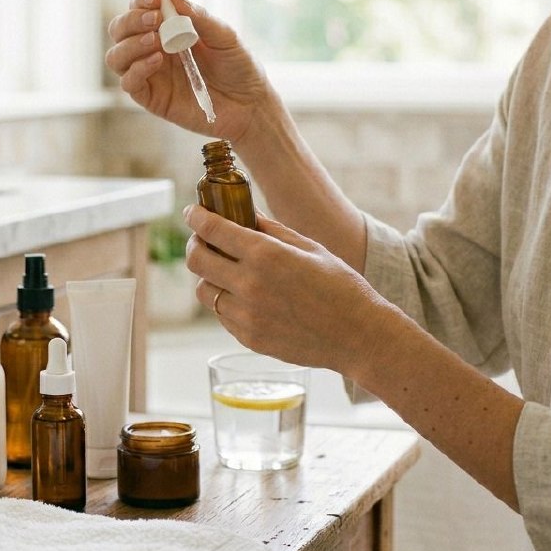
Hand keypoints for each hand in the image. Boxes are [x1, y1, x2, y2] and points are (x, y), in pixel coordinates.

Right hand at [105, 0, 272, 141]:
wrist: (250, 105)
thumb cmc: (239, 68)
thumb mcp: (224, 37)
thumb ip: (199, 18)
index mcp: (168, 30)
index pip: (139, 9)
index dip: (140, 0)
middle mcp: (153, 50)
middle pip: (119, 30)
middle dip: (130, 21)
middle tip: (154, 21)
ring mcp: (151, 75)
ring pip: (116, 57)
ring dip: (129, 45)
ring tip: (155, 41)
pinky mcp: (153, 99)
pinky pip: (129, 84)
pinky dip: (137, 69)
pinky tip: (157, 61)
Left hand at [183, 206, 388, 377]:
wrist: (358, 336)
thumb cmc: (340, 286)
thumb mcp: (309, 247)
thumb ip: (272, 231)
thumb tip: (245, 215)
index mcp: (266, 255)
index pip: (213, 230)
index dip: (196, 217)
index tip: (192, 213)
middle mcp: (250, 285)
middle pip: (197, 260)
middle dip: (194, 245)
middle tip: (202, 240)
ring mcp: (247, 315)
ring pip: (204, 291)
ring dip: (209, 276)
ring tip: (225, 271)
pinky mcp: (249, 338)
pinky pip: (222, 315)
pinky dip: (226, 302)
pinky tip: (243, 296)